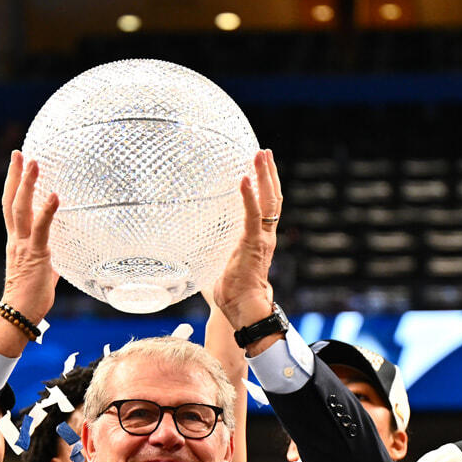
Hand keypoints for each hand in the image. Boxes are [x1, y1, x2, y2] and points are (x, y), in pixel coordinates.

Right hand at [0, 151, 60, 322]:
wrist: (20, 315)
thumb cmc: (31, 296)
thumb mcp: (43, 271)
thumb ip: (50, 257)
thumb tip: (63, 254)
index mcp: (16, 241)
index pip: (11, 207)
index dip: (13, 185)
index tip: (17, 164)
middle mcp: (16, 239)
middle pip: (11, 201)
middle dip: (15, 176)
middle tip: (20, 152)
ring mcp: (24, 245)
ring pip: (21, 209)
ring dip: (27, 184)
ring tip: (34, 162)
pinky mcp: (36, 254)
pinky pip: (41, 229)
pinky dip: (47, 211)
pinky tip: (55, 195)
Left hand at [212, 150, 283, 329]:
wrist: (242, 309)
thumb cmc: (231, 296)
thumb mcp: (218, 270)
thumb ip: (209, 259)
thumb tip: (188, 259)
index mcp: (259, 240)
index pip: (266, 208)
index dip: (264, 188)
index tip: (257, 169)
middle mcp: (265, 236)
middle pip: (272, 198)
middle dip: (268, 173)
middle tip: (264, 152)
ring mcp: (261, 238)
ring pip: (269, 200)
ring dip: (264, 176)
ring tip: (261, 154)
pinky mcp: (253, 243)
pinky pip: (254, 214)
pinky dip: (249, 195)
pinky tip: (244, 178)